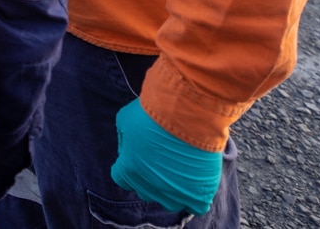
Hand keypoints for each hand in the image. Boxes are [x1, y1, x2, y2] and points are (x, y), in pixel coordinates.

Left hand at [110, 99, 220, 214]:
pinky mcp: (198, 194)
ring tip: (178, 172)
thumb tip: (127, 148)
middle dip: (148, 178)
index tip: (137, 156)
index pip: (121, 178)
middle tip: (160, 160)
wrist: (187, 112)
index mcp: (129, 169)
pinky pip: (196, 206)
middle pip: (144, 191)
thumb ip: (123, 138)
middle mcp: (149, 186)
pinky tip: (195, 185)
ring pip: (169, 202)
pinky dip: (195, 198)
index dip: (128, 166)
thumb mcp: (125, 119)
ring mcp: (175, 193)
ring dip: (171, 190)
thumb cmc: (154, 112)